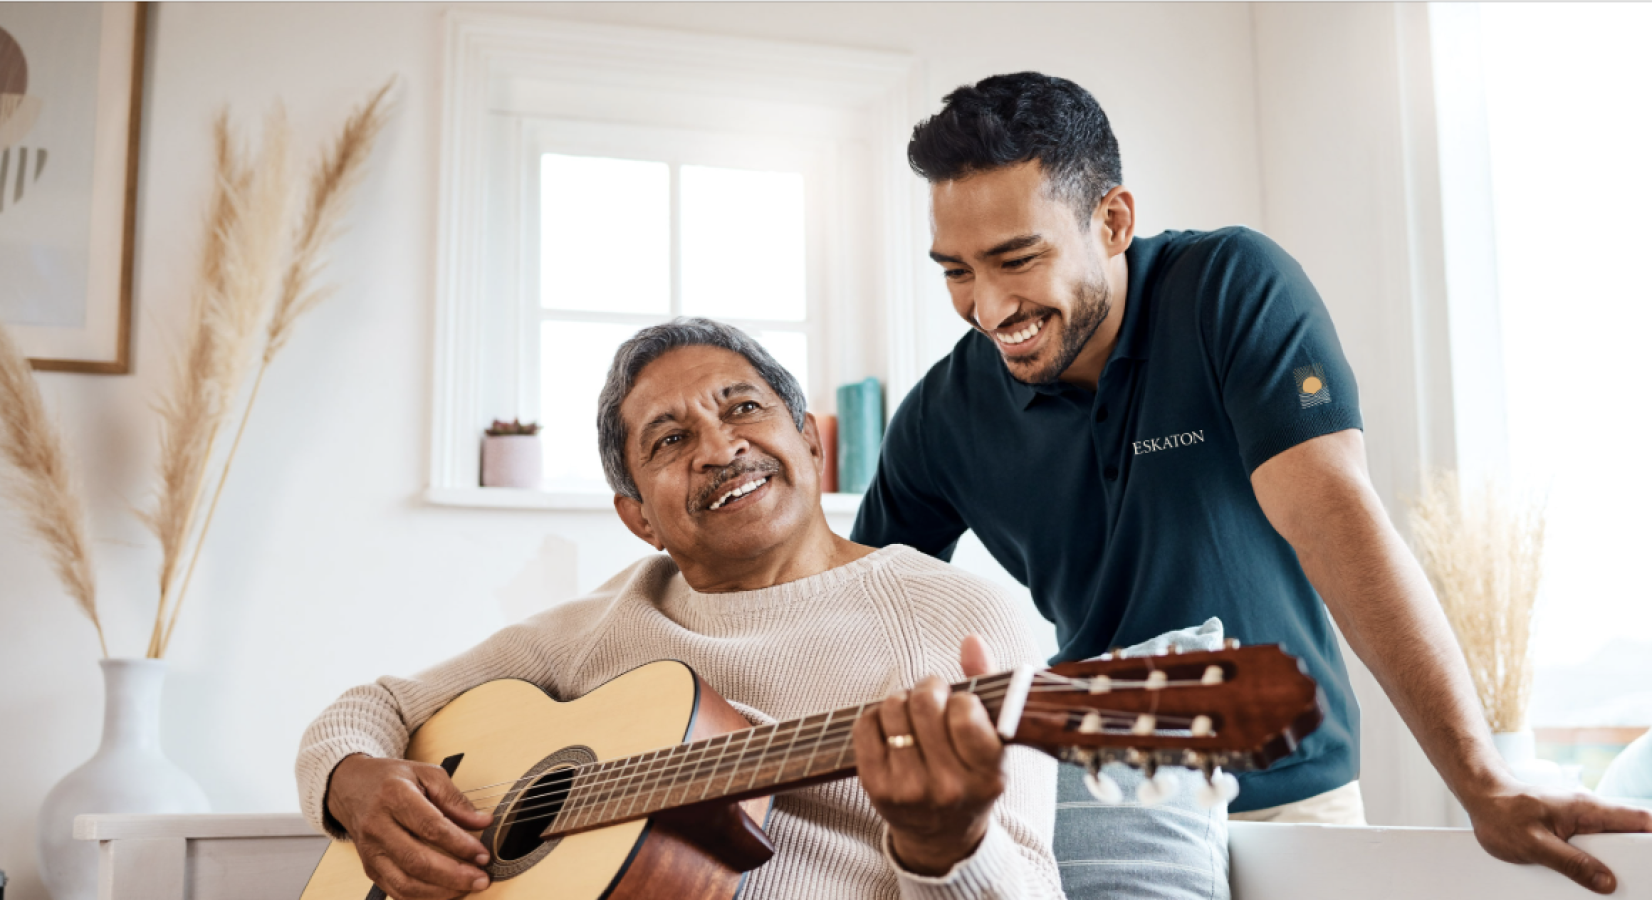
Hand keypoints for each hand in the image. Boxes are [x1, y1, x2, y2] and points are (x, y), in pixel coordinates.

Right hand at [325, 754, 494, 899]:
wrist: (350, 787)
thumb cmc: (390, 779)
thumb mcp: (425, 773)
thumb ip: (454, 799)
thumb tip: (482, 822)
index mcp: (394, 796)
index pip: (430, 827)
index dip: (460, 844)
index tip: (483, 854)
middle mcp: (377, 826)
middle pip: (416, 861)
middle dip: (454, 875)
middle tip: (481, 879)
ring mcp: (370, 851)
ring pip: (405, 883)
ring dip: (440, 892)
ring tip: (467, 888)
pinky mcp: (369, 867)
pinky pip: (395, 891)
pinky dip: (422, 898)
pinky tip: (444, 892)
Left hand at [854, 635, 1004, 875]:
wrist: (942, 836)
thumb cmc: (971, 776)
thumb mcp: (993, 741)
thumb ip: (988, 686)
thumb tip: (972, 640)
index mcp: (988, 775)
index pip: (964, 713)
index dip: (960, 699)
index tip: (961, 706)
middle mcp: (949, 788)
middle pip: (924, 703)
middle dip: (928, 689)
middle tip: (932, 699)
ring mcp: (909, 790)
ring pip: (893, 708)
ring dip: (902, 701)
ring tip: (913, 715)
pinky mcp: (876, 787)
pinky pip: (866, 724)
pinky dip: (877, 716)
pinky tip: (892, 729)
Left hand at [1462, 777, 1651, 893]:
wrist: (1481, 799)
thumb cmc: (1502, 814)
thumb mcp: (1535, 844)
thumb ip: (1572, 863)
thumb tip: (1606, 882)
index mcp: (1587, 809)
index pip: (1639, 820)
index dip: (1651, 842)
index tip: (1650, 866)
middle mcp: (1588, 813)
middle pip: (1628, 837)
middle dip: (1632, 861)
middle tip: (1629, 885)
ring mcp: (1580, 821)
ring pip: (1609, 846)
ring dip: (1609, 865)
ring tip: (1603, 886)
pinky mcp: (1569, 831)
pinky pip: (1590, 849)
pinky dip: (1592, 864)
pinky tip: (1583, 879)